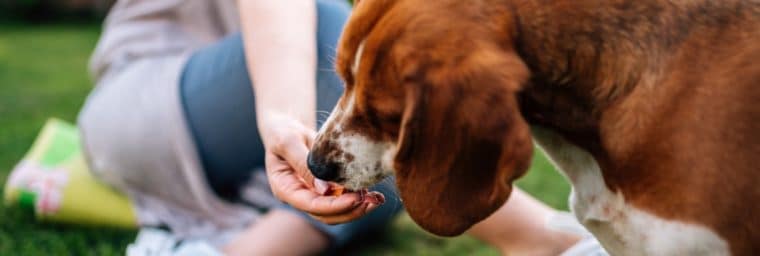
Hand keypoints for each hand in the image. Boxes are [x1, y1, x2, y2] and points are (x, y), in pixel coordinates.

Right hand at [258, 112, 383, 223]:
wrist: (286, 128)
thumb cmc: (283, 131)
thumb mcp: (289, 142)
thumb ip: (303, 164)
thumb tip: (325, 190)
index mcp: (285, 189)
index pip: (311, 205)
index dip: (335, 206)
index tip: (356, 198)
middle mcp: (299, 197)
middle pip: (326, 215)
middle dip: (350, 211)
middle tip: (373, 201)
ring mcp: (312, 195)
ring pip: (336, 212)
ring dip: (357, 208)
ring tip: (377, 198)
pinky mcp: (325, 189)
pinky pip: (342, 200)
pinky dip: (358, 198)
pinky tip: (373, 192)